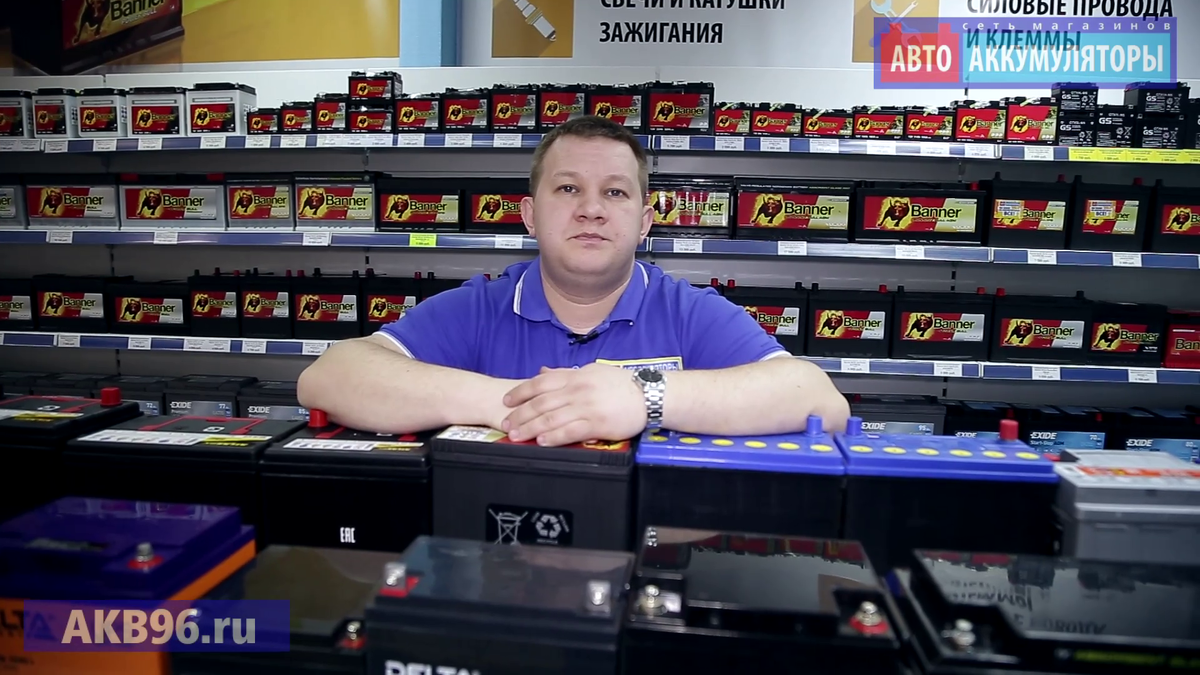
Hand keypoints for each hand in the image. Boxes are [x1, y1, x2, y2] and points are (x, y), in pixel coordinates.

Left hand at [501, 363, 646, 445]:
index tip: (506, 401)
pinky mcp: (597, 424)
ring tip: (516, 435)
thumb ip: (566, 373)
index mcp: (576, 376)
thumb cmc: (621, 384)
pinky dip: (554, 437)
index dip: (521, 391)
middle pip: (541, 402)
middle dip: (521, 414)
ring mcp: (587, 407)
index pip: (541, 382)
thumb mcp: (592, 371)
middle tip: (506, 424)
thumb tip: (542, 372)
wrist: (649, 394)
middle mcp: (578, 390)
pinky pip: (571, 431)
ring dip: (531, 428)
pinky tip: (541, 441)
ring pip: (552, 418)